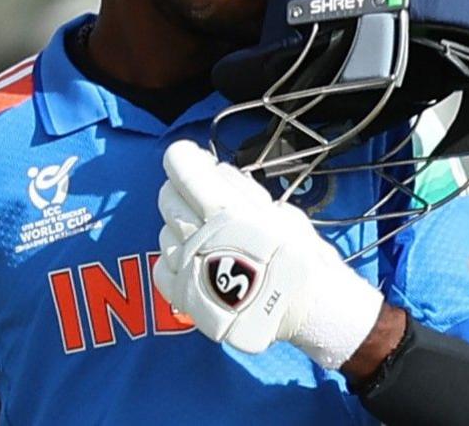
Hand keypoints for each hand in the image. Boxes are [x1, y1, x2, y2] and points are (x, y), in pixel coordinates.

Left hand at [152, 140, 383, 366]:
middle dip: (182, 189)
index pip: (184, 171)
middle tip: (203, 196)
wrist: (306, 314)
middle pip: (168, 198)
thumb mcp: (281, 212)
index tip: (189, 155)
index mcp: (226, 212)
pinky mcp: (182, 295)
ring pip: (164, 231)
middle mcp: (200, 237)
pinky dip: (174, 259)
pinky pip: (161, 267)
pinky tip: (195, 260)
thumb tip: (217, 171)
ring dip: (180, 226)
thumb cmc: (301, 261)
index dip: (182, 156)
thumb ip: (244, 190)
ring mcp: (187, 268)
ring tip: (208, 235)